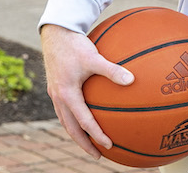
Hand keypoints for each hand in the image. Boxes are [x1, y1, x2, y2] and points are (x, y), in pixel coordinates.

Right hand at [41, 23, 133, 159]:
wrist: (56, 33)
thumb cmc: (75, 45)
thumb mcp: (95, 57)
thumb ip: (112, 69)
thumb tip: (132, 80)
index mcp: (67, 94)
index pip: (84, 122)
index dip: (96, 135)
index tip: (109, 145)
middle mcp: (59, 97)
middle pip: (71, 128)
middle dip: (84, 143)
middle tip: (98, 155)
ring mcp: (56, 94)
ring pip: (66, 121)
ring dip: (78, 133)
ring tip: (91, 142)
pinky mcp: (57, 88)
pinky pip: (66, 109)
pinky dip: (75, 118)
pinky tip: (87, 116)